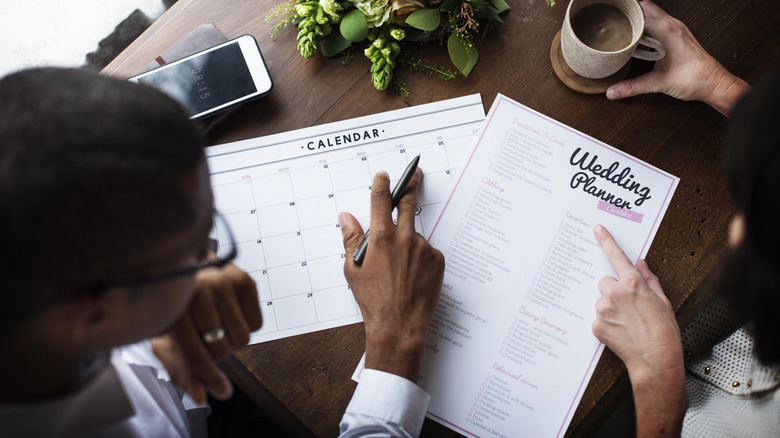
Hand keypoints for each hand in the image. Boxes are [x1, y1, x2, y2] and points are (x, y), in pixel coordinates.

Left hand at [155, 263, 261, 403]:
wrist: (185, 263)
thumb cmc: (175, 304)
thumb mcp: (167, 337)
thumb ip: (181, 369)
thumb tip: (201, 397)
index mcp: (173, 310)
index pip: (197, 356)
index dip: (210, 378)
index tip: (222, 391)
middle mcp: (198, 292)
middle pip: (221, 350)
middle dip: (216, 352)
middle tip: (206, 337)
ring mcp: (223, 282)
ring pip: (242, 339)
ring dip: (232, 338)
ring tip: (218, 321)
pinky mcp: (243, 278)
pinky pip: (257, 324)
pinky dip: (247, 324)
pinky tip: (230, 310)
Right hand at [339, 168, 444, 380]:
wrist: (399, 325)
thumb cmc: (373, 300)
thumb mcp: (353, 270)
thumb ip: (351, 239)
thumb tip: (346, 218)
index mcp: (381, 238)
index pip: (381, 201)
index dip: (382, 184)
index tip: (384, 175)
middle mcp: (405, 239)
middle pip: (408, 204)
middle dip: (411, 186)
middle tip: (416, 174)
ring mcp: (424, 249)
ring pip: (414, 237)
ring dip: (408, 244)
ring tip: (399, 271)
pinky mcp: (437, 260)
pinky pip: (427, 253)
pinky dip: (419, 259)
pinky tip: (411, 276)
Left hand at [592, 224, 684, 436]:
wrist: (655, 359)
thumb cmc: (664, 331)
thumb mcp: (663, 300)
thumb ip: (649, 279)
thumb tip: (640, 263)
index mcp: (634, 283)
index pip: (616, 256)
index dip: (606, 240)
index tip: (597, 229)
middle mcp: (615, 293)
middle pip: (605, 281)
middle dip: (614, 290)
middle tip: (628, 306)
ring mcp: (603, 308)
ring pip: (601, 300)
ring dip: (609, 307)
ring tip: (626, 322)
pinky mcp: (596, 324)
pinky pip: (597, 317)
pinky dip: (606, 322)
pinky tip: (619, 331)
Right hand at [606, 0, 748, 115]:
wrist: (713, 82)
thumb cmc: (695, 78)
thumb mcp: (658, 83)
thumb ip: (632, 87)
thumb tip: (614, 91)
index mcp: (666, 31)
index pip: (639, 14)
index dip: (624, 17)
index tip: (612, 21)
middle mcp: (673, 25)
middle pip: (646, 8)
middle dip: (630, 15)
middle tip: (617, 25)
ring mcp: (677, 28)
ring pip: (654, 14)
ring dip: (640, 20)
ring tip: (627, 33)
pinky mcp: (680, 35)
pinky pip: (661, 23)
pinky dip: (649, 27)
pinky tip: (643, 42)